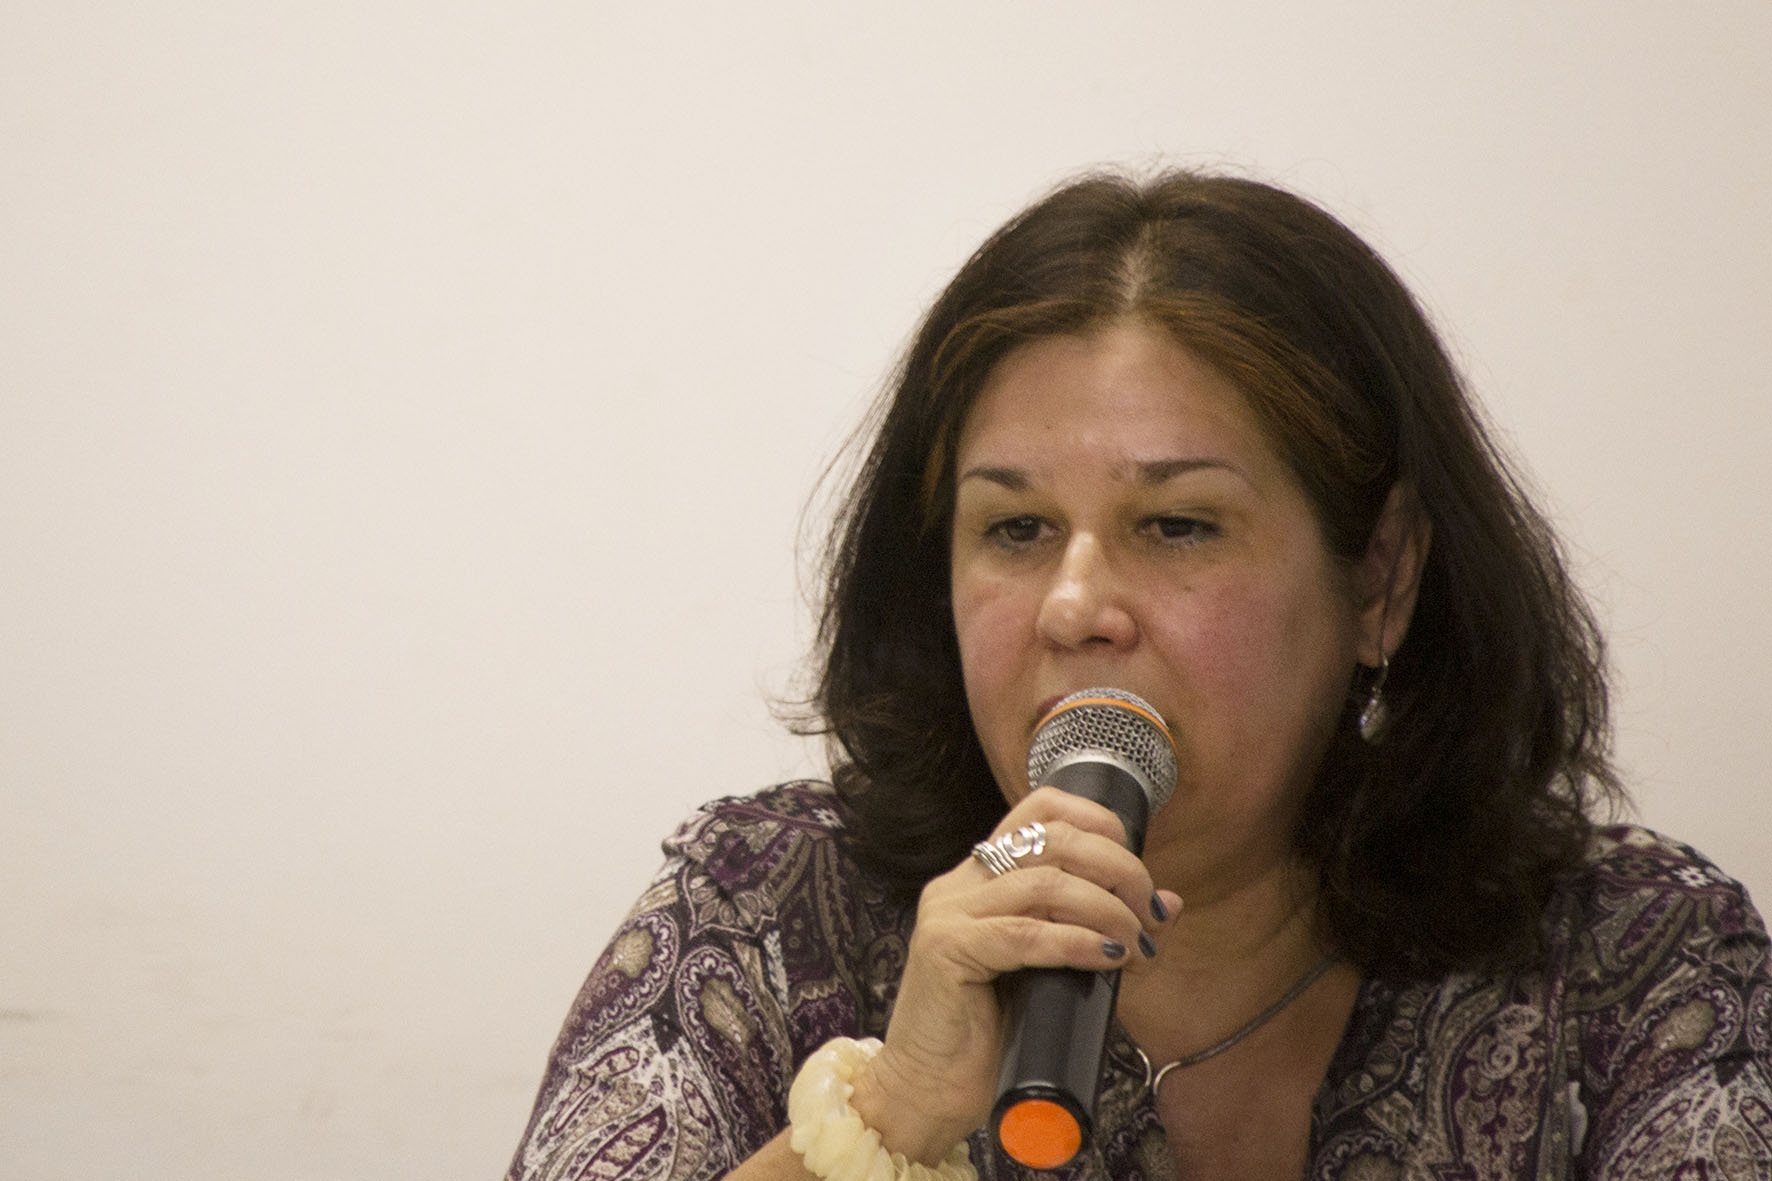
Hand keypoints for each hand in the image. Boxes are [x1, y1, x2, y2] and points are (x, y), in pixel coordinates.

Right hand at [848, 786, 1181, 1162]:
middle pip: (1052, 837)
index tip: (1138, 867)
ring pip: (1044, 881)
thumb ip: (1101, 930)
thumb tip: (1169, 903)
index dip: (1099, 821)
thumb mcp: (1056, 971)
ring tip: (1136, 946)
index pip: (1040, 808)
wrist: (926, 1093)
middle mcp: (959, 883)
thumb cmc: (991, 1037)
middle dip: (1118, 868)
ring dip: (1107, 909)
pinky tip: (1107, 957)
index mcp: (979, 877)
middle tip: (1149, 913)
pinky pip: (1024, 934)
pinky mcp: (946, 950)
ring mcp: (948, 913)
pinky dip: (1076, 941)